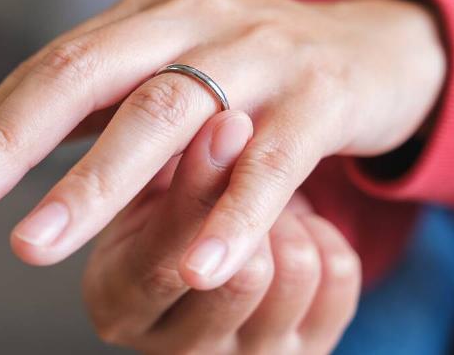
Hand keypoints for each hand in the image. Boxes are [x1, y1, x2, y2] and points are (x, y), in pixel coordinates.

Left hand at [0, 0, 443, 288]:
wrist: (370, 47)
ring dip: (99, 182)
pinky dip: (231, 214)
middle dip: (18, 140)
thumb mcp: (168, 71)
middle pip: (94, 73)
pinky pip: (271, 161)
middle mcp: (195, 20)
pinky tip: (196, 268)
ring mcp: (259, 55)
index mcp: (150, 16)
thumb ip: (89, 108)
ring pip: (171, 112)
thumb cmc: (249, 69)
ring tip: (35, 247)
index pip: (56, 63)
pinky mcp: (319, 97)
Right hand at [83, 112, 360, 353]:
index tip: (228, 122)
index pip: (160, 265)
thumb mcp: (145, 180)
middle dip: (249, 200)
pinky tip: (292, 224)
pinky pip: (338, 278)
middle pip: (241, 279)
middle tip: (246, 145)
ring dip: (287, 216)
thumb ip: (165, 158)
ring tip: (261, 196)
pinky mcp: (301, 354)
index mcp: (116, 302)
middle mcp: (174, 348)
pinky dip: (323, 234)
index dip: (198, 193)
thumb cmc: (162, 202)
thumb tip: (224, 122)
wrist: (198, 234)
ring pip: (294, 274)